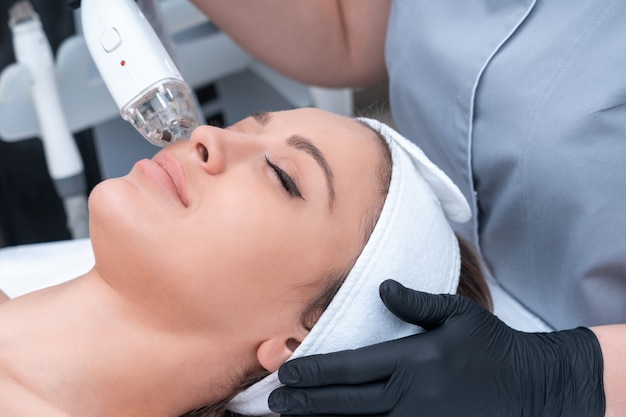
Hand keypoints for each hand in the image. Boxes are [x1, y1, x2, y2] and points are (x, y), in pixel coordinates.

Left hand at [269, 279, 604, 416]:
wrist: (535, 387)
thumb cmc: (493, 345)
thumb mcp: (458, 313)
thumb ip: (416, 303)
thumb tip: (383, 289)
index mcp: (413, 360)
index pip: (350, 367)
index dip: (314, 371)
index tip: (287, 373)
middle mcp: (410, 395)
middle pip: (345, 402)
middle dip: (305, 403)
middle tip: (275, 402)